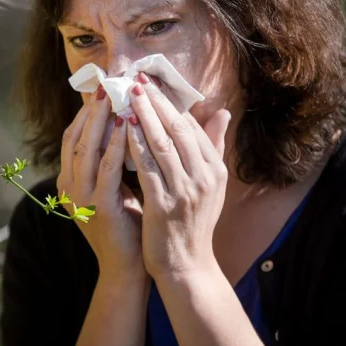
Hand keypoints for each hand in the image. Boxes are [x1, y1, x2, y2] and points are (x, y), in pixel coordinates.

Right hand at [58, 86, 145, 283]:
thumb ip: (113, 159)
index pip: (72, 137)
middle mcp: (68, 188)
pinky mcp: (99, 208)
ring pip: (86, 149)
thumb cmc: (126, 224)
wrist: (127, 268)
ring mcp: (80, 199)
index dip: (86, 112)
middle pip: (74, 138)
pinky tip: (128, 126)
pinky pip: (106, 169)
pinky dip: (115, 145)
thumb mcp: (114, 187)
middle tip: (106, 83)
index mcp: (69, 182)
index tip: (103, 89)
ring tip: (115, 96)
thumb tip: (126, 122)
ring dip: (100, 120)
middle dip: (90, 109)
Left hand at [125, 72, 231, 283]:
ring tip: (128, 95)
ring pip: (162, 143)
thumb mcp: (210, 184)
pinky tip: (122, 128)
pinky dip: (135, 144)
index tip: (154, 81)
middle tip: (138, 79)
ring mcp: (185, 192)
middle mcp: (204, 178)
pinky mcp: (164, 206)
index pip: (192, 126)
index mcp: (215, 170)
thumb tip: (223, 112)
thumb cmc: (192, 222)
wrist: (186, 266)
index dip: (172, 102)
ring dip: (143, 116)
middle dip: (157, 101)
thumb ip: (212, 147)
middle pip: (179, 129)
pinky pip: (148, 167)